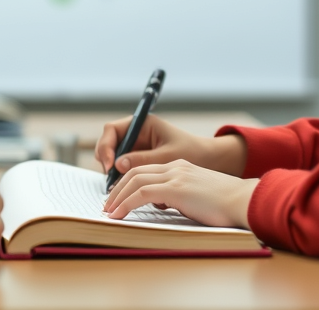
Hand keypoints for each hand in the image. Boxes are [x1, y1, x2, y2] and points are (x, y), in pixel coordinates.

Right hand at [95, 115, 246, 177]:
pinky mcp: (142, 163)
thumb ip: (143, 160)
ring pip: (116, 160)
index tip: (110, 165)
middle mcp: (137, 135)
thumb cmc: (194, 153)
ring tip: (121, 192)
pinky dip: (126, 182)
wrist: (212, 162)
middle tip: (111, 181)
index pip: (112, 130)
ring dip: (116, 175)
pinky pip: (126, 171)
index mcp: (143, 124)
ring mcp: (138, 149)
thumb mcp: (168, 157)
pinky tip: (133, 194)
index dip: (106, 146)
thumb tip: (117, 165)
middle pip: (110, 146)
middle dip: (108, 163)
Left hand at [103, 159, 258, 229]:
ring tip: (108, 212)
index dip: (128, 183)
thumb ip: (179, 196)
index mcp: (180, 167)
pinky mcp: (176, 188)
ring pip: (135, 180)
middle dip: (117, 188)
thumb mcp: (197, 196)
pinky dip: (126, 203)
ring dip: (118, 197)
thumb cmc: (226, 205)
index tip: (119, 198)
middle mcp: (175, 167)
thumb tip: (162, 205)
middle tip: (107, 205)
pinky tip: (119, 214)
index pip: (145, 170)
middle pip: (135, 172)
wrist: (244, 201)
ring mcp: (175, 176)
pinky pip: (142, 193)